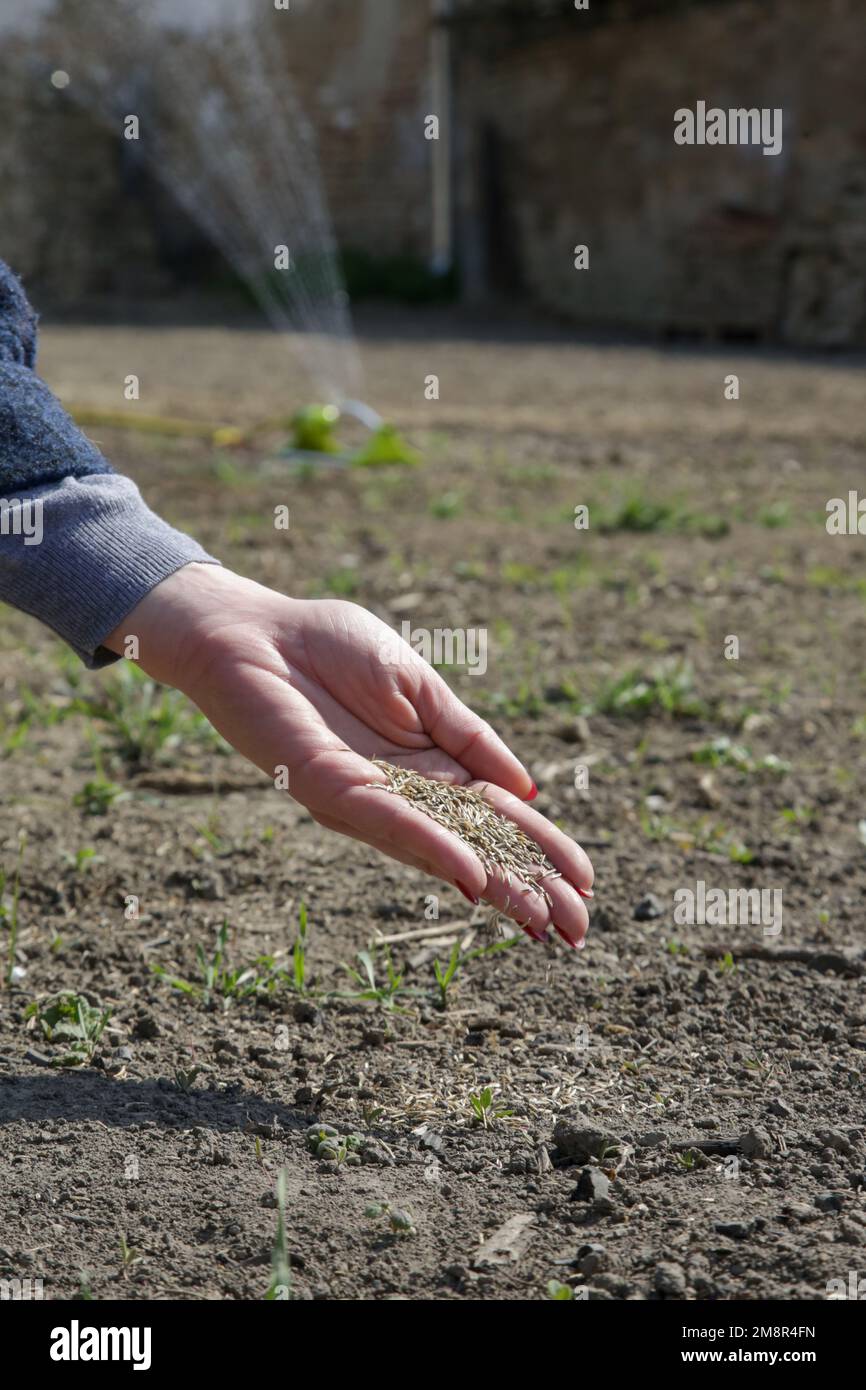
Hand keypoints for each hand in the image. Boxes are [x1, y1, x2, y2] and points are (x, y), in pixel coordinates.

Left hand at [105, 564, 592, 945]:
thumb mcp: (420, 686)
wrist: (254, 629)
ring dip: (493, 886)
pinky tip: (472, 878)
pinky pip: (388, 823)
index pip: (498, 820)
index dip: (542, 849)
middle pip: (476, 849)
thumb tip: (526, 792)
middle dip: (528, 887)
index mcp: (432, 768)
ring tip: (541, 921)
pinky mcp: (330, 788)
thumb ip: (470, 738)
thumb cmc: (330, 647)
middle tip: (578, 931)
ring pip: (440, 852)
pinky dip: (432, 849)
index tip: (587, 882)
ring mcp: (370, 798)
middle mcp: (404, 795)